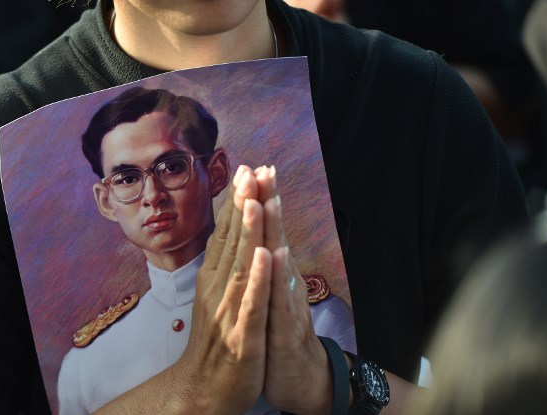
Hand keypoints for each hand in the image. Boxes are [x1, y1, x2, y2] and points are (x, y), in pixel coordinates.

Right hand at [175, 165, 273, 413]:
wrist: (201, 390)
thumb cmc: (213, 343)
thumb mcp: (215, 298)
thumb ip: (222, 267)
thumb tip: (228, 236)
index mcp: (213, 279)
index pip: (225, 232)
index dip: (237, 200)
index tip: (246, 169)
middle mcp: (217, 288)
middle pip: (232, 240)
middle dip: (243, 203)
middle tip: (250, 168)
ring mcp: (229, 310)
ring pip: (241, 264)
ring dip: (249, 231)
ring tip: (256, 199)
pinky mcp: (243, 334)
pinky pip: (252, 302)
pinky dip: (259, 277)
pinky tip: (266, 255)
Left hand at [253, 166, 332, 414]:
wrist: (296, 378)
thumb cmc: (276, 332)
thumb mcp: (264, 294)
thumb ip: (260, 264)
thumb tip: (251, 235)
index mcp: (272, 272)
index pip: (263, 230)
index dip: (256, 200)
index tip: (250, 168)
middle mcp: (282, 281)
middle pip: (275, 235)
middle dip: (268, 201)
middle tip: (264, 168)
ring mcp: (286, 302)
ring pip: (280, 260)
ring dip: (275, 229)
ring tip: (270, 199)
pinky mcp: (285, 327)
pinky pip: (281, 299)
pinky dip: (279, 276)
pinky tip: (278, 255)